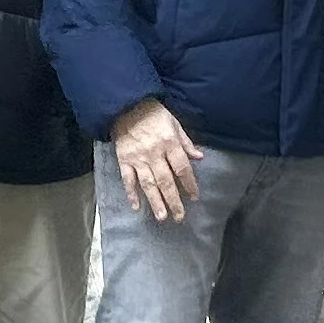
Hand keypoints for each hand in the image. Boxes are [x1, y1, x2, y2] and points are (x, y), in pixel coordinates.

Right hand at [110, 98, 200, 222]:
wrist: (126, 104)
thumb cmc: (153, 113)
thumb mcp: (174, 123)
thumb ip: (185, 142)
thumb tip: (200, 158)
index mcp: (169, 143)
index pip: (182, 168)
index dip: (189, 184)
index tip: (194, 197)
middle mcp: (154, 153)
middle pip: (166, 181)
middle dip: (174, 201)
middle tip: (179, 217)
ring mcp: (138, 157)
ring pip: (148, 183)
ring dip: (155, 201)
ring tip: (162, 217)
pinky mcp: (123, 159)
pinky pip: (127, 179)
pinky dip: (131, 193)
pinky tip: (135, 206)